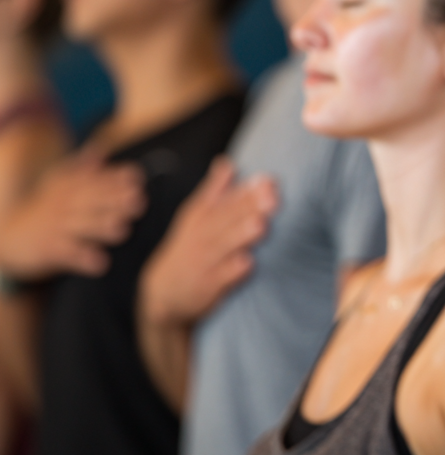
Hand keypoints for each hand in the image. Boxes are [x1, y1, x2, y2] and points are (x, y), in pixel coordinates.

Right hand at [0, 148, 146, 279]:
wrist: (8, 235)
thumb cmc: (45, 209)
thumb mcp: (58, 185)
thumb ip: (82, 169)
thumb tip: (101, 149)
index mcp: (68, 186)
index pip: (94, 179)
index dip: (116, 177)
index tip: (138, 177)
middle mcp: (62, 203)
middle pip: (91, 200)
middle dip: (116, 201)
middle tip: (139, 202)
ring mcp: (55, 226)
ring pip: (81, 226)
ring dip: (102, 228)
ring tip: (123, 231)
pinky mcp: (47, 249)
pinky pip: (67, 253)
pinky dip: (84, 258)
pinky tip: (102, 264)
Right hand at [140, 156, 275, 327]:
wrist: (163, 291)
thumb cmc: (191, 245)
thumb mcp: (196, 215)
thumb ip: (215, 190)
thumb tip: (228, 162)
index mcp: (202, 215)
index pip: (225, 200)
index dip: (246, 191)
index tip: (268, 180)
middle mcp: (202, 235)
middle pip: (226, 219)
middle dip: (248, 208)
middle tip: (271, 198)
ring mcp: (204, 261)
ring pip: (224, 246)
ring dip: (242, 235)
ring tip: (261, 225)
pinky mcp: (207, 286)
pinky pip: (220, 278)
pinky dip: (232, 272)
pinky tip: (248, 263)